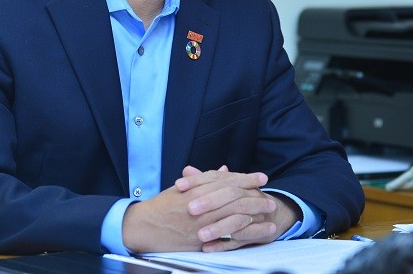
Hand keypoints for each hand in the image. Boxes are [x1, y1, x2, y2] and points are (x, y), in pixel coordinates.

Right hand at [121, 165, 295, 252]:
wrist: (143, 227)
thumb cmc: (162, 206)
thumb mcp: (182, 188)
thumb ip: (204, 179)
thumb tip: (224, 171)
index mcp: (195, 189)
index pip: (226, 181)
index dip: (245, 178)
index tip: (261, 177)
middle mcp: (199, 205)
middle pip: (233, 197)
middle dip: (254, 195)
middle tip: (270, 195)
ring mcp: (201, 224)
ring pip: (234, 215)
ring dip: (254, 213)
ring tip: (269, 213)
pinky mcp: (201, 241)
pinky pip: (228, 236)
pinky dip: (246, 233)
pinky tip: (259, 232)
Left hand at [177, 166, 298, 251]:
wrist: (272, 213)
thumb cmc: (239, 199)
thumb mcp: (222, 188)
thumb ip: (204, 181)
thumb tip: (187, 170)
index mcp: (235, 182)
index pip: (215, 177)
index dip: (196, 180)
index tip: (178, 185)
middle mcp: (246, 195)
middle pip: (229, 195)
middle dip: (209, 202)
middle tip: (190, 209)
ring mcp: (252, 215)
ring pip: (236, 220)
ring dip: (218, 227)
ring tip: (200, 235)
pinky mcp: (254, 234)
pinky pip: (239, 241)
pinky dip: (223, 245)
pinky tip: (208, 248)